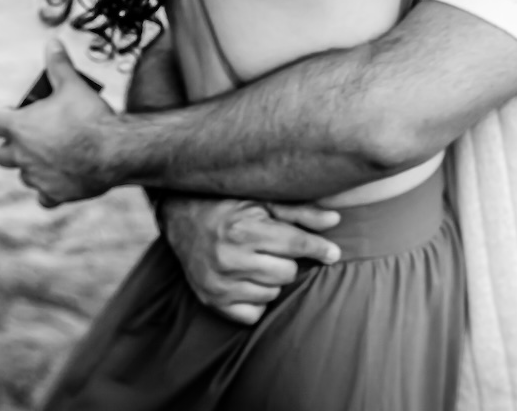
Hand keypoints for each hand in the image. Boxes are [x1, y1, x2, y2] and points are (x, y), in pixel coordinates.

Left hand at [0, 40, 117, 206]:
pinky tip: (65, 177)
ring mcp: (36, 177)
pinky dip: (51, 189)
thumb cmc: (91, 116)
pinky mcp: (53, 194)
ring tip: (57, 154)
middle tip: (37, 136)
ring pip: (24, 174)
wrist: (115, 150)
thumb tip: (51, 42)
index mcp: (20, 127)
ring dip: (34, 166)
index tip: (13, 112)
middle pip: (2, 154)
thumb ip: (58, 65)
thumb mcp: (74, 85)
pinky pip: (44, 196)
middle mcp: (21, 155)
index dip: (0, 116)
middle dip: (15, 146)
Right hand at [156, 196, 341, 324]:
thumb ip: (300, 212)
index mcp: (245, 230)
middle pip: (287, 273)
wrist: (181, 216)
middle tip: (274, 249)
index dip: (320, 249)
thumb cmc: (229, 206)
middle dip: (286, 261)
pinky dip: (256, 300)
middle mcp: (230, 258)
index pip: (296, 246)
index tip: (333, 253)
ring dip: (271, 280)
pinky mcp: (211, 300)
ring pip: (272, 294)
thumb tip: (335, 221)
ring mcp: (219, 282)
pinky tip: (248, 281)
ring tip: (258, 262)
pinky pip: (252, 314)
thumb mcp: (263, 201)